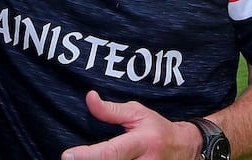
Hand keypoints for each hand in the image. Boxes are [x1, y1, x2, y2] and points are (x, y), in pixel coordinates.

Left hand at [61, 91, 198, 159]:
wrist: (184, 148)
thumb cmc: (156, 129)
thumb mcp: (137, 113)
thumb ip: (111, 110)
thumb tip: (90, 97)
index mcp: (142, 143)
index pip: (111, 152)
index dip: (88, 156)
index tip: (67, 156)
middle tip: (71, 159)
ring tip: (83, 159)